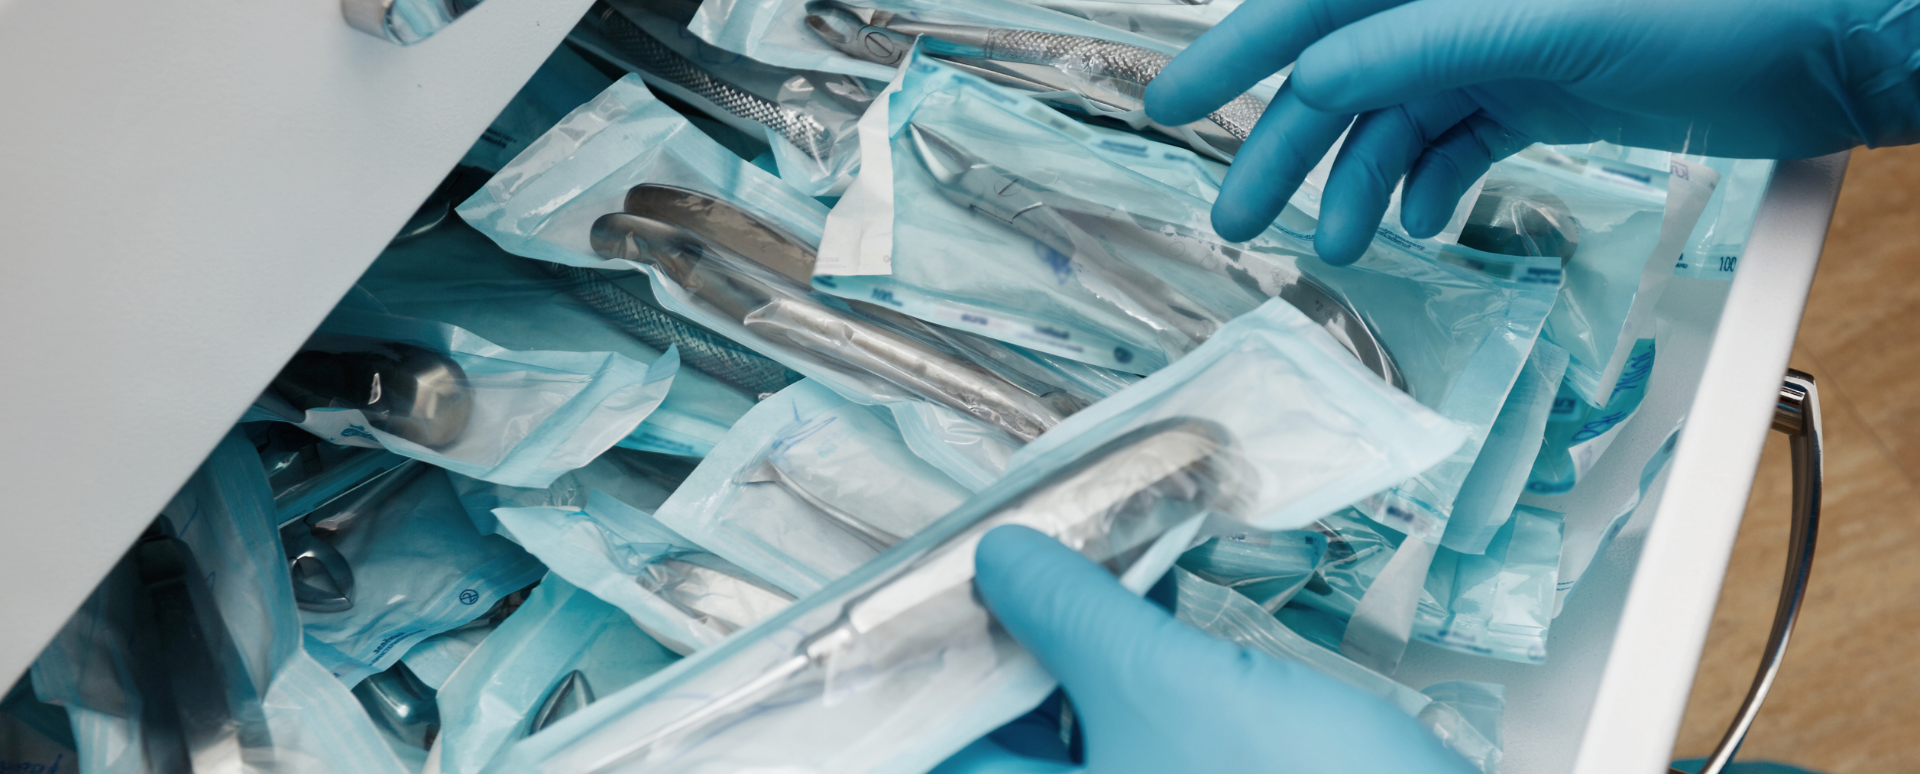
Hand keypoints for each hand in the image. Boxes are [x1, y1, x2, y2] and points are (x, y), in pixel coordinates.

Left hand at [933, 525, 1475, 773]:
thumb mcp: (1164, 683)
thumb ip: (1071, 612)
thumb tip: (1000, 557)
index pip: (935, 748)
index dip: (920, 664)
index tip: (918, 590)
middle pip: (1000, 736)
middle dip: (1000, 641)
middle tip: (1001, 557)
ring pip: (1068, 732)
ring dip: (1065, 648)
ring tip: (1070, 560)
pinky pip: (1127, 736)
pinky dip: (1124, 672)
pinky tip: (1139, 604)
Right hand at [1146, 0, 1919, 263]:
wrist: (1827, 37)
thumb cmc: (1710, 1)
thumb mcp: (1546, 23)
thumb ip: (1419, 47)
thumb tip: (1316, 80)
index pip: (1312, 5)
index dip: (1235, 54)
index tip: (1171, 103)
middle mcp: (1458, 0)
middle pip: (1341, 72)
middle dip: (1284, 145)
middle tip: (1236, 214)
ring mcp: (1498, 43)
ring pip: (1393, 117)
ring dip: (1355, 180)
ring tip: (1336, 243)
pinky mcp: (1537, 90)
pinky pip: (1453, 138)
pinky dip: (1426, 181)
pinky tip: (1416, 219)